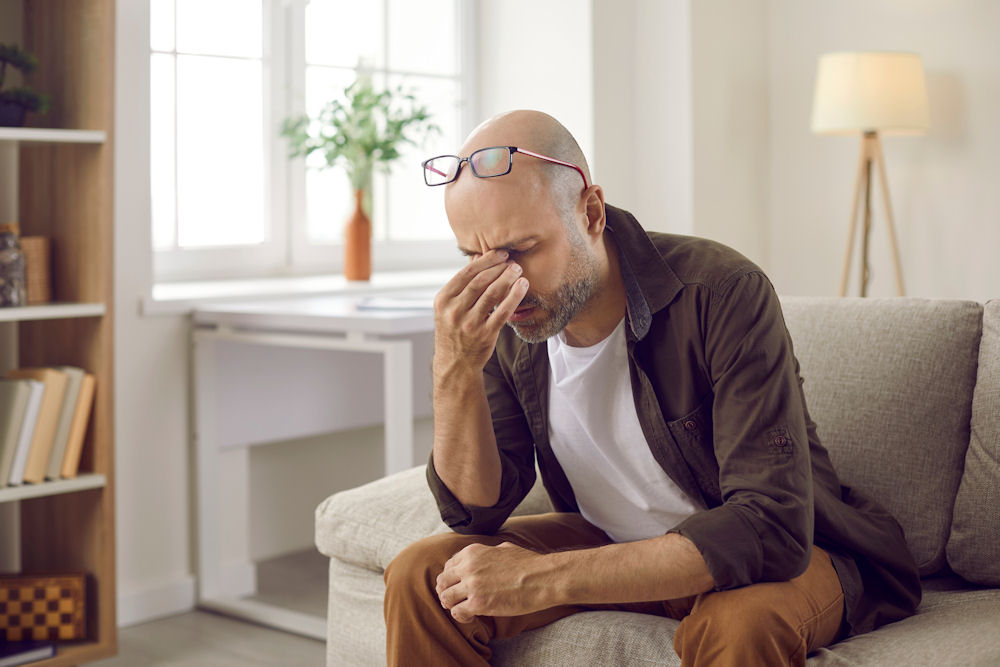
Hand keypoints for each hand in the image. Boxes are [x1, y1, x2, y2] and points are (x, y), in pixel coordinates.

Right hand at [433, 250, 529, 373]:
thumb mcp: (449, 307)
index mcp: (443, 300)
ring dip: (508, 278)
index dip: (486, 260)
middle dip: (499, 268)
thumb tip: (477, 256)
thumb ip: (462, 283)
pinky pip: (504, 311)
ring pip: (493, 294)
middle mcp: (454, 311)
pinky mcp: (485, 334)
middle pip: (480, 281)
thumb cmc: (454, 330)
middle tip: (512, 261)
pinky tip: (522, 286)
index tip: (500, 253)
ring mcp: (470, 324)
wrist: (455, 363)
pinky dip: (515, 296)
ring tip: (518, 270)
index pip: (466, 273)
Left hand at [435, 542, 552, 622]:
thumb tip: (486, 555)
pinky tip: (470, 616)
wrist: (543, 578)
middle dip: (446, 591)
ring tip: (461, 608)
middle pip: (442, 581)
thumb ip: (487, 552)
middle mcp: (468, 566)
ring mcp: (472, 585)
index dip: (450, 577)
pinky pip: (457, 612)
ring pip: (445, 598)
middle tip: (454, 599)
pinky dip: (461, 616)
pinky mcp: (478, 604)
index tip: (456, 585)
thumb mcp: (504, 548)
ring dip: (451, 605)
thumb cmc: (529, 563)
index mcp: (473, 552)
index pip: (448, 565)